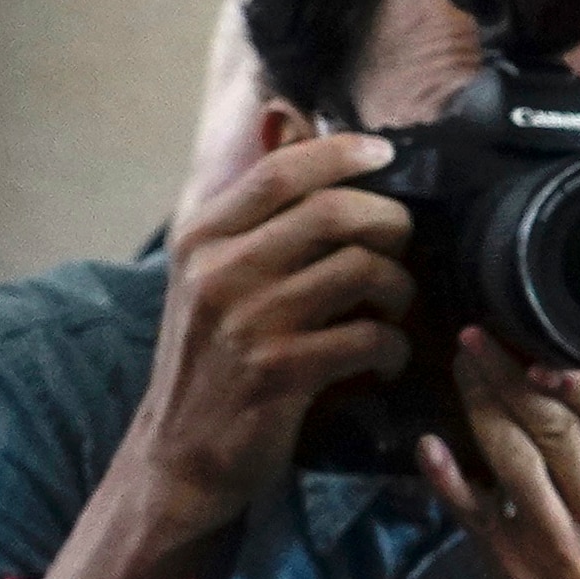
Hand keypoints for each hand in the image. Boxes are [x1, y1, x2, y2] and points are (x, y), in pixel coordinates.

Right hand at [110, 130, 414, 540]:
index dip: (342, 153)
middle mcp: (218, 271)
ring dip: (400, 290)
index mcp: (201, 238)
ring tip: (394, 311)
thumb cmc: (212, 358)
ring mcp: (248, 322)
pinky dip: (394, 348)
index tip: (384, 152)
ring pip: (364, 270)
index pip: (280, 171)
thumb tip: (294, 125)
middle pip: (336, 212)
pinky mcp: (279, 372)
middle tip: (401, 251)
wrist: (178, 453)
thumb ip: (253, 216)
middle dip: (392, 224)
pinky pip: (370, 337)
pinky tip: (384, 360)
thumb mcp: (212, 276)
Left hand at [421, 341, 579, 578]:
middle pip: (553, 428)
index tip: (539, 348)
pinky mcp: (513, 574)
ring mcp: (558, 550)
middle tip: (478, 336)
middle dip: (509, 374)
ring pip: (511, 457)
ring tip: (460, 367)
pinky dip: (448, 475)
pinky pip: (474, 511)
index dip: (572, 377)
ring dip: (477, 404)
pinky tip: (430, 443)